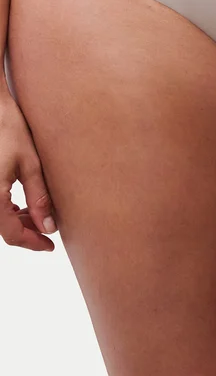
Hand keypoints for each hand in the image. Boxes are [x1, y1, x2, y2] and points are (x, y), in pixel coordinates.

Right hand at [0, 87, 56, 250]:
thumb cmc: (9, 129)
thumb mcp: (30, 164)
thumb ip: (39, 198)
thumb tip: (48, 227)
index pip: (11, 234)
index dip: (32, 242)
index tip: (50, 246)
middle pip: (2, 229)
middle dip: (25, 231)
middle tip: (48, 229)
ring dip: (16, 221)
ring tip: (38, 213)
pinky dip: (6, 209)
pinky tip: (21, 205)